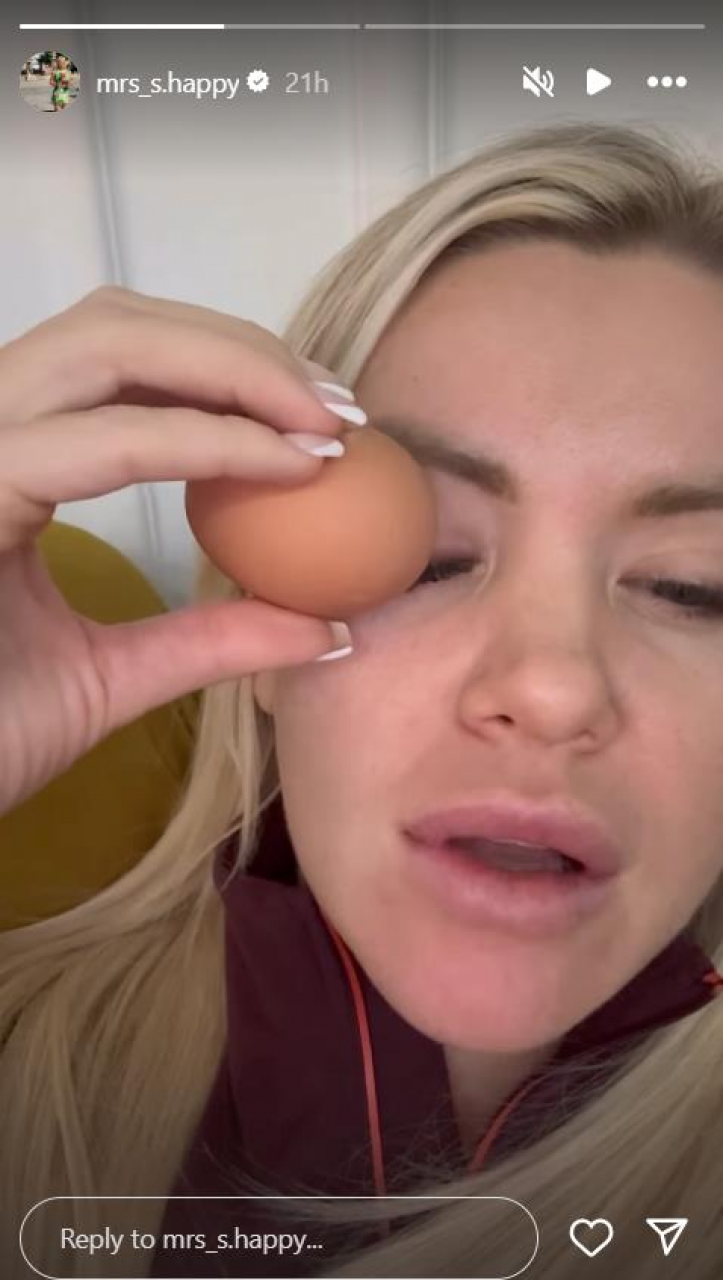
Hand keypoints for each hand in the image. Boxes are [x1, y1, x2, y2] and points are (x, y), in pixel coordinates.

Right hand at [0, 286, 353, 814]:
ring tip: (321, 427)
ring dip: (234, 373)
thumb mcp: (112, 677)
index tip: (326, 418)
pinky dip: (204, 441)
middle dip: (243, 352)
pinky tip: (284, 466)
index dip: (228, 367)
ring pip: (107, 347)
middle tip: (338, 411)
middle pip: (117, 326)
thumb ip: (208, 639)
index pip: (116, 364)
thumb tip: (327, 630)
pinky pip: (101, 444)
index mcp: (7, 460)